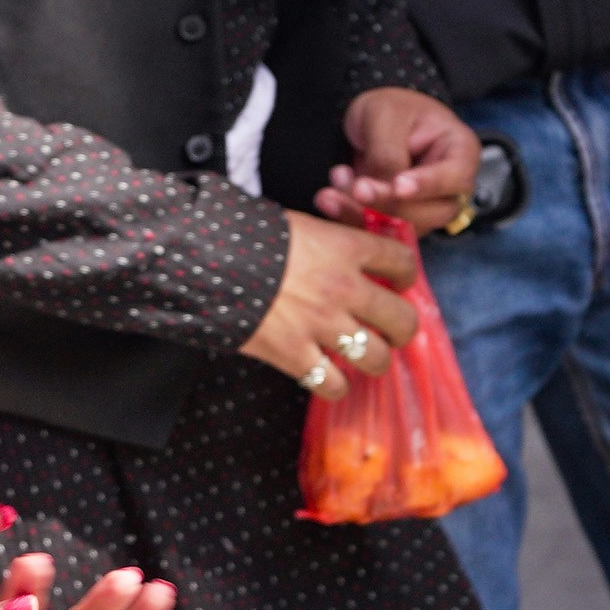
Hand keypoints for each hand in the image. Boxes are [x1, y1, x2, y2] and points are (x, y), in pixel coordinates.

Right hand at [239, 207, 429, 392]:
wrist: (202, 258)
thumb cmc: (246, 234)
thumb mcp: (297, 224)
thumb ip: (328, 239)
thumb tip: (342, 251)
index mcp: (345, 248)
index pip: (402, 262)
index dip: (406, 275)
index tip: (399, 283)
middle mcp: (343, 288)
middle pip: (402, 319)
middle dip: (402, 329)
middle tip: (391, 331)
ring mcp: (321, 325)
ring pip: (377, 358)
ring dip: (374, 360)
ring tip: (364, 358)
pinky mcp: (295, 354)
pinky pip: (333, 384)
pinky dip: (334, 385)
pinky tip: (327, 377)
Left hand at [311, 87, 478, 229]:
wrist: (373, 120)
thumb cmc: (391, 109)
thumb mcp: (387, 116)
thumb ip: (388, 153)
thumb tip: (385, 189)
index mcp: (460, 152)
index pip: (454, 177)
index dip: (426, 185)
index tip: (398, 185)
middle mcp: (449, 187)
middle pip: (430, 212)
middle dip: (387, 203)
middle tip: (356, 187)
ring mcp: (426, 208)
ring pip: (402, 227)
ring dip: (362, 213)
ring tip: (333, 188)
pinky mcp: (400, 220)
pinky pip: (379, 230)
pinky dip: (351, 217)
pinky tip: (330, 199)